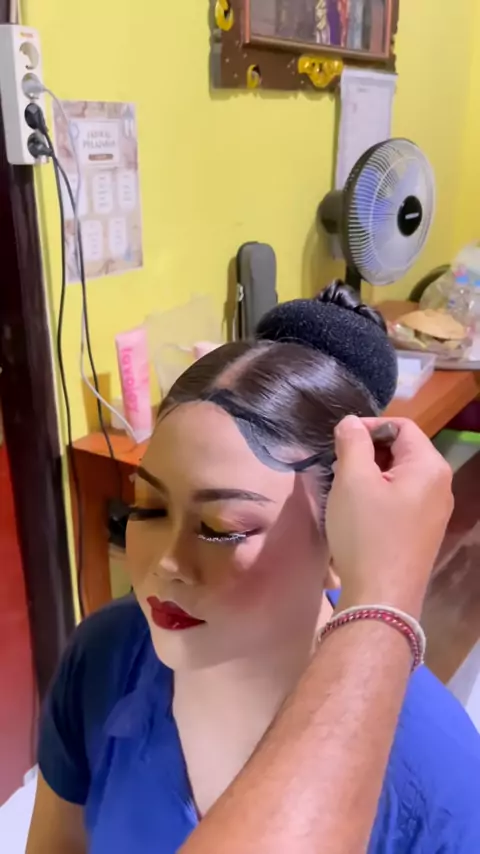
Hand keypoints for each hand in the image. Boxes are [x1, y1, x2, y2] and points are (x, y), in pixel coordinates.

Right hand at [326, 416, 453, 615]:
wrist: (381, 599)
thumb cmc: (367, 534)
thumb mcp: (353, 480)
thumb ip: (352, 442)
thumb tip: (351, 422)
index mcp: (430, 467)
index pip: (401, 426)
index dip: (368, 426)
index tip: (338, 440)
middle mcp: (440, 486)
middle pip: (402, 451)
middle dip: (367, 452)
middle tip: (336, 466)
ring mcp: (434, 513)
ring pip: (398, 477)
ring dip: (369, 475)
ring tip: (342, 489)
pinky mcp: (422, 533)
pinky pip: (400, 500)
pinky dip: (377, 497)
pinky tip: (355, 512)